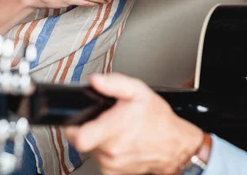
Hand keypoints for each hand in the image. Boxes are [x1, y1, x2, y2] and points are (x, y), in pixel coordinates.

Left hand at [64, 73, 203, 174]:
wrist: (174, 145)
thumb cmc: (159, 120)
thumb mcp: (138, 91)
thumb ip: (114, 83)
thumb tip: (95, 80)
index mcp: (113, 130)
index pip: (77, 136)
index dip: (71, 126)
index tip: (76, 119)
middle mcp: (111, 151)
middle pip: (81, 140)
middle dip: (89, 127)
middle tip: (104, 119)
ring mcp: (111, 164)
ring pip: (90, 149)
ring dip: (98, 138)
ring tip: (116, 129)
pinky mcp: (113, 173)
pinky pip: (100, 158)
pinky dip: (106, 149)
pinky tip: (119, 140)